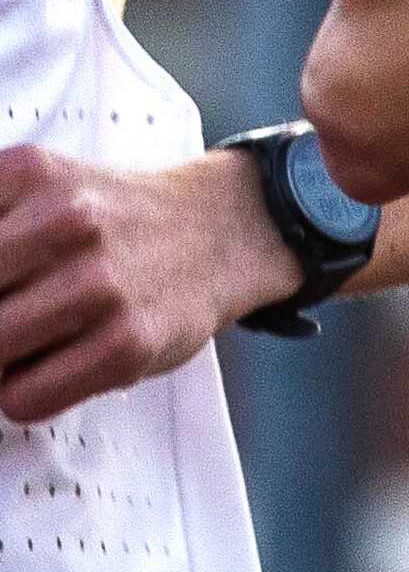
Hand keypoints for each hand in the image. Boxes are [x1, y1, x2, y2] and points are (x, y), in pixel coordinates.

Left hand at [0, 144, 297, 424]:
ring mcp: (98, 284)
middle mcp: (65, 221)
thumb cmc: (111, 221)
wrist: (224, 228)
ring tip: (28, 339)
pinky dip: (22, 392)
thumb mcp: (38, 190)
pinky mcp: (126, 342)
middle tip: (13, 315)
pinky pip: (22, 398)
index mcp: (27, 173)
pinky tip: (55, 362)